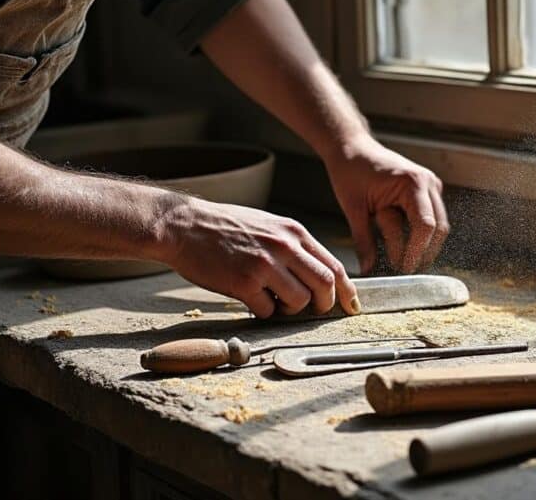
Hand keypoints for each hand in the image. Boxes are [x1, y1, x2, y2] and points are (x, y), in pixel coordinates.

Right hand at [156, 198, 356, 318]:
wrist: (183, 225)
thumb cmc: (225, 227)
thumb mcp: (268, 224)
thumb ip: (294, 245)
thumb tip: (317, 272)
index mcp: (293, 232)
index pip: (334, 265)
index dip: (347, 289)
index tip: (352, 305)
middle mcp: (284, 246)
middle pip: (325, 284)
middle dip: (325, 304)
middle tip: (314, 310)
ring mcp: (264, 264)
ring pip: (300, 301)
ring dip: (292, 309)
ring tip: (275, 301)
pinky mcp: (243, 282)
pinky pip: (268, 310)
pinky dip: (264, 312)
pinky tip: (252, 301)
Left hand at [325, 136, 449, 273]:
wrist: (352, 147)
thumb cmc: (351, 171)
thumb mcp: (353, 208)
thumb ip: (363, 240)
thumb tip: (368, 268)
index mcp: (412, 183)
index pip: (426, 225)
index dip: (417, 251)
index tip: (404, 269)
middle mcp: (427, 183)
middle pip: (438, 228)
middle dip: (424, 251)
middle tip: (405, 269)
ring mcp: (430, 186)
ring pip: (438, 225)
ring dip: (423, 244)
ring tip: (404, 260)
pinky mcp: (427, 191)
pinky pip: (431, 217)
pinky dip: (421, 233)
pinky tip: (407, 245)